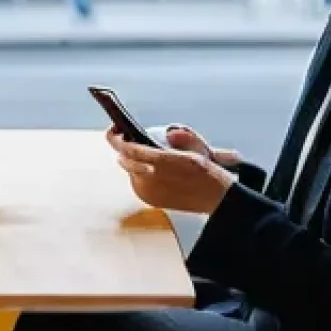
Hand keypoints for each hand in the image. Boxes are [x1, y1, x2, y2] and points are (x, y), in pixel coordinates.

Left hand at [105, 126, 235, 214]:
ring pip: (130, 171)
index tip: (114, 130)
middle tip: (126, 138)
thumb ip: (184, 136)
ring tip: (140, 152)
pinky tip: (148, 168)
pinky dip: (138, 173)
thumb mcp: (199, 148)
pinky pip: (136, 182)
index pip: (129, 149)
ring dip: (132, 161)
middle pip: (124, 160)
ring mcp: (148, 192)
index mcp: (162, 163)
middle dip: (123, 148)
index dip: (117, 139)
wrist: (216, 199)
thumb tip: (171, 132)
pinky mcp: (149, 200)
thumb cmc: (208, 174)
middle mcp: (151, 179)